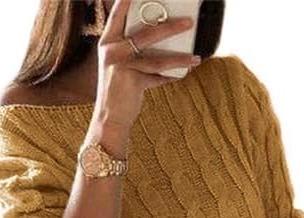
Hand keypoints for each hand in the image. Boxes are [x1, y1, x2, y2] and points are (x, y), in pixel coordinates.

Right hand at [94, 0, 201, 128]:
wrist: (108, 119)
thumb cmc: (117, 92)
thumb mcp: (120, 67)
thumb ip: (135, 53)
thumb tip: (163, 42)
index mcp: (108, 43)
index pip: (117, 15)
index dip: (125, 1)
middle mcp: (112, 51)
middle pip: (146, 32)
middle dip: (170, 26)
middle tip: (189, 21)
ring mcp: (122, 65)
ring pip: (157, 57)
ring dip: (180, 57)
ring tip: (195, 56)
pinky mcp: (132, 81)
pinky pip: (158, 77)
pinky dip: (171, 77)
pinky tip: (183, 74)